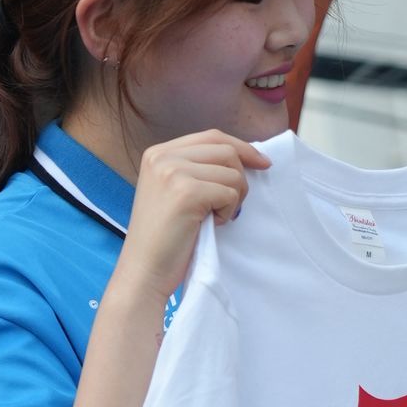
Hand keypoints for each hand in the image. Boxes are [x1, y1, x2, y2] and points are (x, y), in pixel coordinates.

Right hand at [114, 131, 269, 304]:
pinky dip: (228, 212)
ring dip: (234, 199)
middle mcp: (163, 157)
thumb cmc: (166, 236)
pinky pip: (230, 193)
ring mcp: (173, 172)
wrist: (145, 269)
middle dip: (241, 177)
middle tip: (231, 205)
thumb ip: (198, 169)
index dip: (242, 148)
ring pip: (232, 173)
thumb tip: (245, 156)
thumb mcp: (175, 191)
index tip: (262, 163)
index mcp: (159, 153)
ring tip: (213, 217)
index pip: (212, 136)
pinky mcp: (186, 193)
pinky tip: (211, 224)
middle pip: (226, 150)